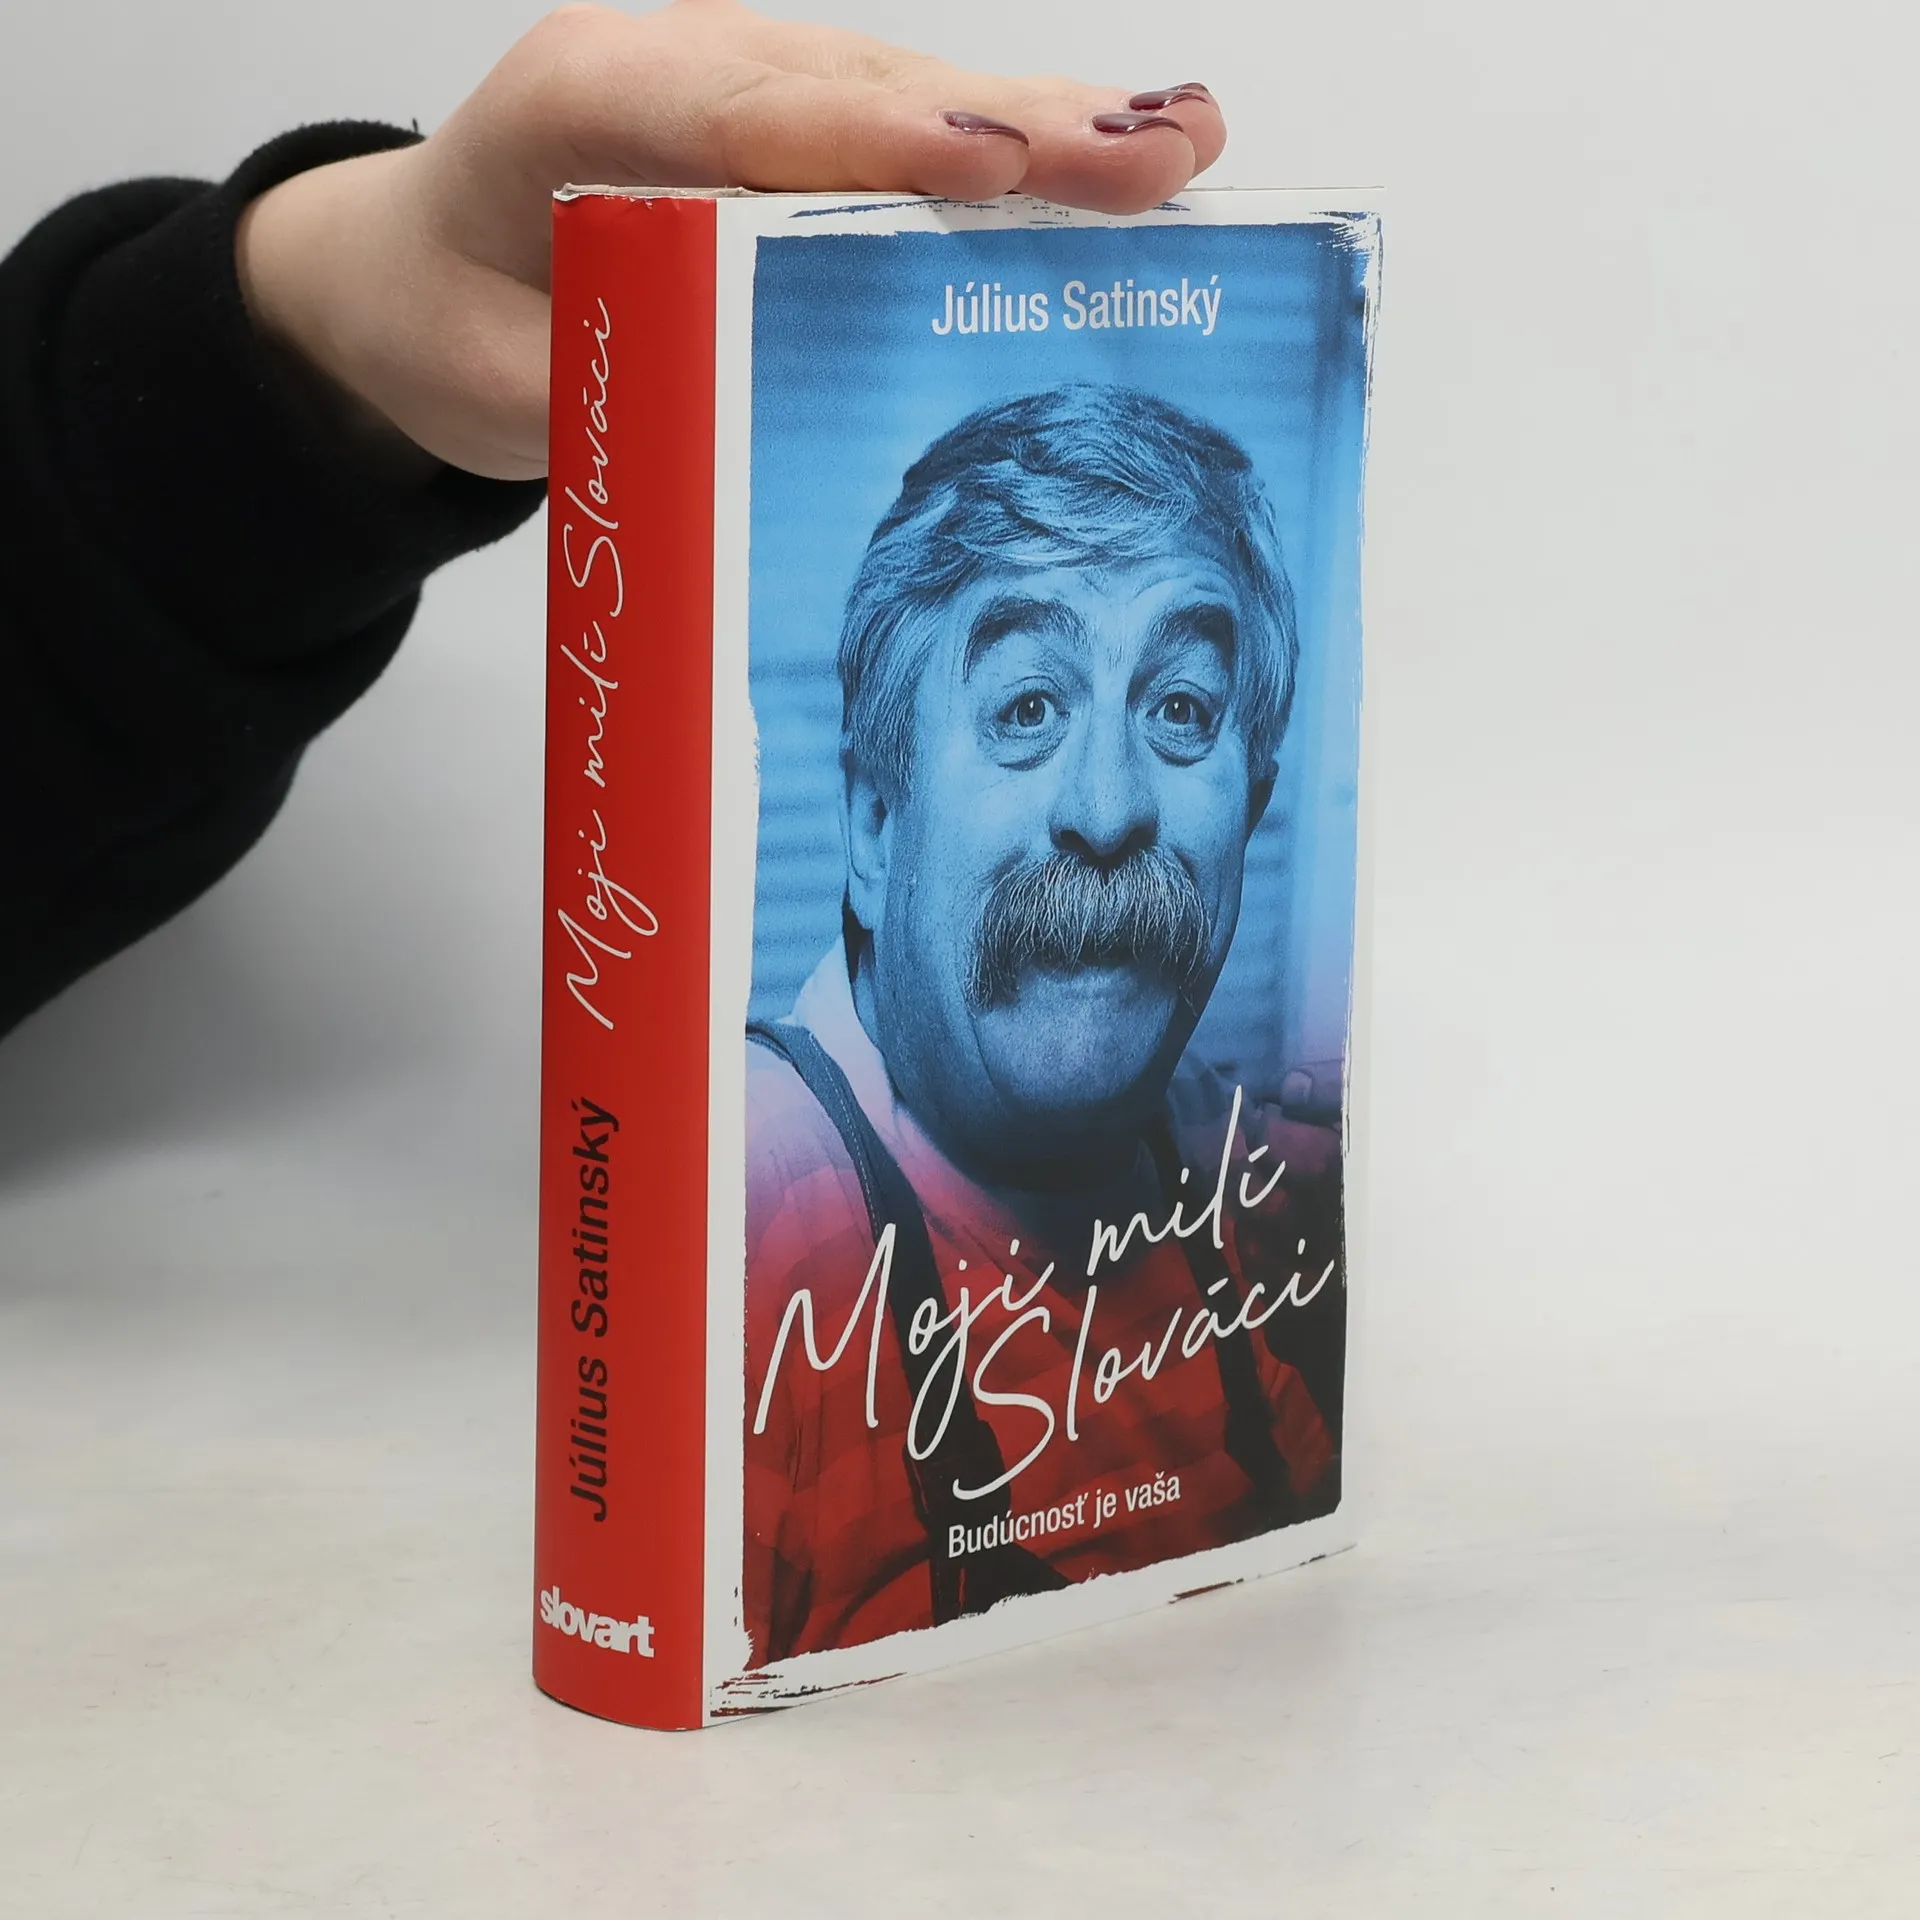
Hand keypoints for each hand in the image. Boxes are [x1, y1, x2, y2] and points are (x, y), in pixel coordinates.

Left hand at [234, 1, 1225, 480]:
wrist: (421, 259)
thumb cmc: (456, 312)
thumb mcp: (502, 387)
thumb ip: (612, 395)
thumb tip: (750, 428)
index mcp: (578, 107)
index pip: (736, 116)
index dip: (871, 138)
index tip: (985, 163)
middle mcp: (678, 63)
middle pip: (859, 86)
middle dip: (1011, 123)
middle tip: (1148, 158)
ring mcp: (748, 75)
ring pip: (912, 89)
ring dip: (1051, 122)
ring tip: (1184, 147)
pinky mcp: (797, 110)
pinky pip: (917, 117)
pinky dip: (1025, 141)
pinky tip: (1131, 147)